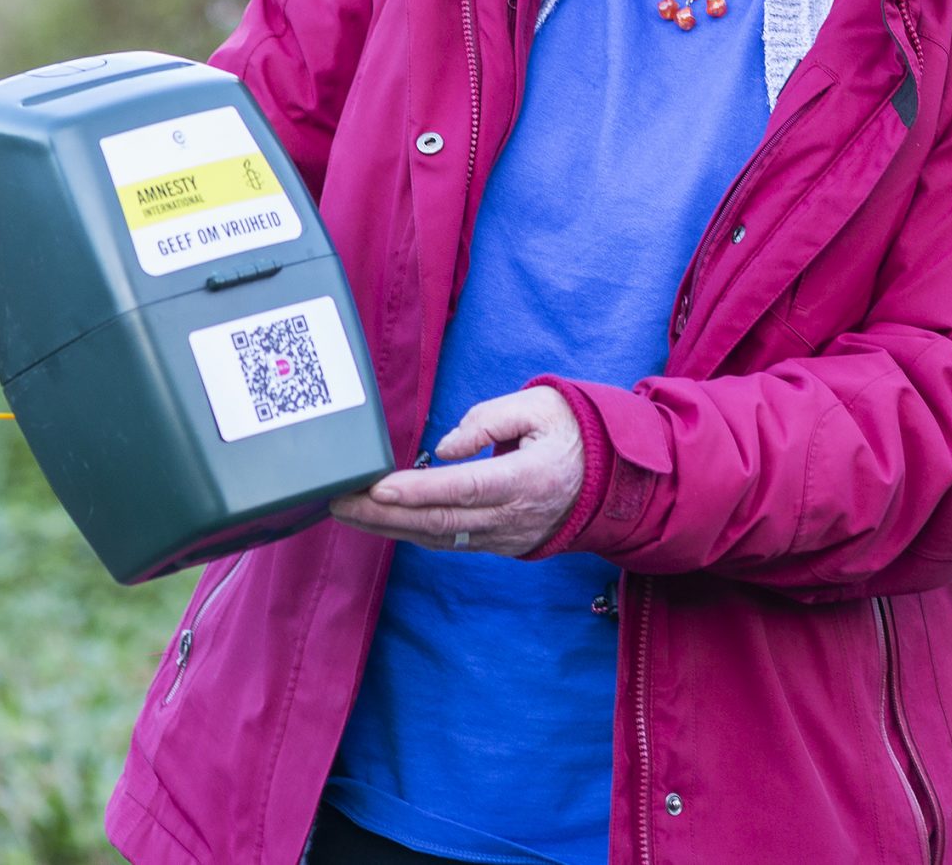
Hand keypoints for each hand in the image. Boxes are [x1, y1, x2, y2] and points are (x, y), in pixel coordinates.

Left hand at [328, 386, 583, 556]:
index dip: (418, 490)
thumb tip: (446, 447)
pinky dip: (412, 533)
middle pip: (439, 521)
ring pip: (438, 538)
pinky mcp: (500, 544)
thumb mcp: (541, 406)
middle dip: (383, 515)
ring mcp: (506, 536)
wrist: (612, 478)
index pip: (463, 488)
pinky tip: (383, 521)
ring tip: (348, 511)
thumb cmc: (573, 431)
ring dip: (389, 528)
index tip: (377, 487)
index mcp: (529, 478)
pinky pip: (449, 542)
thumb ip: (491, 420)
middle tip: (339, 501)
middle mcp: (514, 516)